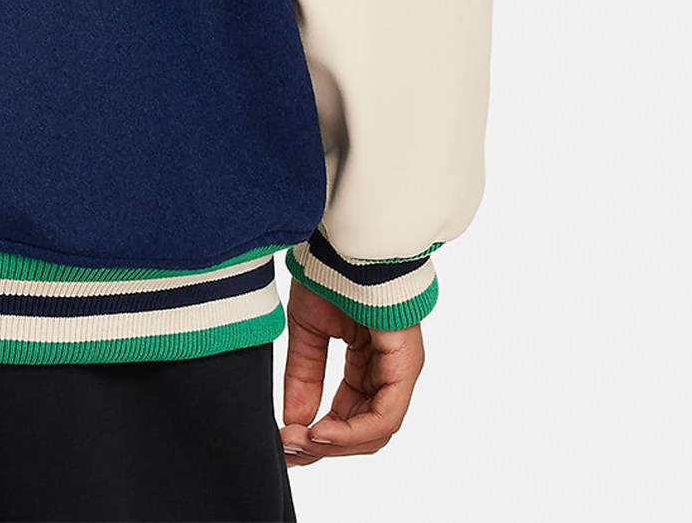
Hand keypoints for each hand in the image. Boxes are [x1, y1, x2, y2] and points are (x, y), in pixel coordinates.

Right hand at [279, 280, 423, 465]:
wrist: (345, 240)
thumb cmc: (331, 274)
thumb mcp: (307, 332)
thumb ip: (303, 377)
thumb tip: (293, 424)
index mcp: (367, 362)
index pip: (348, 414)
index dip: (318, 434)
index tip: (286, 443)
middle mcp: (388, 370)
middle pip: (364, 430)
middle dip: (326, 446)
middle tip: (291, 450)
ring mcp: (401, 369)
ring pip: (377, 430)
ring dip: (338, 444)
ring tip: (302, 442)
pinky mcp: (405, 364)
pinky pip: (385, 414)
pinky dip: (353, 430)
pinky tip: (321, 430)